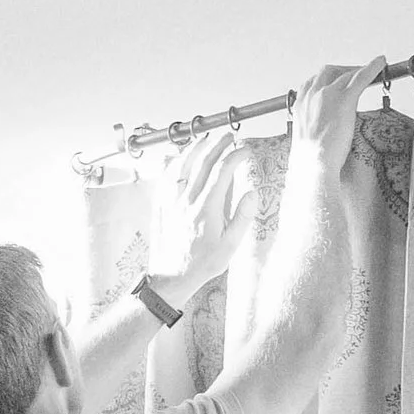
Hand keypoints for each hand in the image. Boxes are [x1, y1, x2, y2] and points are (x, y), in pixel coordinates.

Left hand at [147, 126, 253, 298]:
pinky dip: (174, 161)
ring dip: (195, 147)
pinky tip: (180, 156)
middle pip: (203, 161)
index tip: (245, 150)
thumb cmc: (202, 263)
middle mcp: (187, 200)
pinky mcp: (161, 204)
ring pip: (182, 164)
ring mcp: (171, 200)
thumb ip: (242, 218)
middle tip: (228, 136)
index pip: (222, 171)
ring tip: (206, 138)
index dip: (235, 155)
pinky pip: (166, 175)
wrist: (171, 277)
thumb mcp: (230, 246)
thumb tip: (252, 193)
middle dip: (218, 144)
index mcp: (207, 208)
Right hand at [290, 57, 386, 173]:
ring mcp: (327, 95)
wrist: (312, 165)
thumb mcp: (307, 140)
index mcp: (300, 104)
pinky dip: (372, 67)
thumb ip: (314, 130)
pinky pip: (361, 77)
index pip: (312, 82)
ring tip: (372, 68)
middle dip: (342, 70)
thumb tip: (323, 135)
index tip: (336, 80)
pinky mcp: (344, 100)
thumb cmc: (309, 160)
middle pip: (328, 72)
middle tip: (355, 73)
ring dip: (358, 69)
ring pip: (345, 73)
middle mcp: (311, 95)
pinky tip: (381, 63)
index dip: (326, 79)